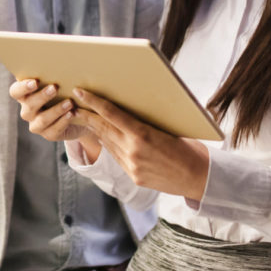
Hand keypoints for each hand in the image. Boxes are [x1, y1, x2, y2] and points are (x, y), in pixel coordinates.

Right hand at [9, 79, 101, 159]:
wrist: (79, 113)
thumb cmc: (65, 90)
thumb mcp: (59, 81)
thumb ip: (53, 73)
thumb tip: (58, 58)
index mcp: (26, 95)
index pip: (16, 91)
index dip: (23, 88)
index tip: (34, 82)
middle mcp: (28, 110)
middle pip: (29, 105)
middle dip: (41, 97)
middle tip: (54, 88)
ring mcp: (36, 124)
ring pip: (42, 120)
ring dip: (55, 110)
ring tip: (69, 102)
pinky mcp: (48, 134)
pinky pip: (53, 131)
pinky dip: (63, 122)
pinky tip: (71, 114)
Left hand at [72, 87, 209, 199]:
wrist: (199, 178)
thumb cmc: (188, 147)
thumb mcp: (168, 129)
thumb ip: (144, 124)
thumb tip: (127, 112)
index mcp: (143, 134)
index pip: (111, 113)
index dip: (93, 102)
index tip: (79, 92)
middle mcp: (133, 151)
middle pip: (103, 128)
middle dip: (86, 114)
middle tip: (72, 103)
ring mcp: (131, 166)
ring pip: (107, 143)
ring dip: (95, 129)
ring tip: (83, 117)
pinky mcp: (134, 177)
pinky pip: (116, 156)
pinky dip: (109, 144)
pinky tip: (104, 136)